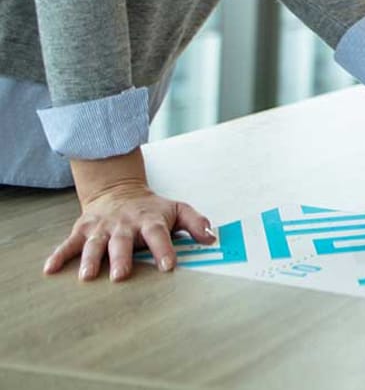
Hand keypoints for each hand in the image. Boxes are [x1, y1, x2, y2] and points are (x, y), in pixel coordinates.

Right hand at [45, 153, 215, 281]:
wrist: (119, 191)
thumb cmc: (151, 208)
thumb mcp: (176, 210)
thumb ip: (194, 223)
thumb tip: (212, 238)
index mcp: (149, 219)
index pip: (159, 234)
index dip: (164, 249)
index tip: (169, 266)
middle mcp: (124, 224)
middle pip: (123, 241)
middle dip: (122, 257)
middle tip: (121, 275)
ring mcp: (102, 227)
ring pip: (95, 243)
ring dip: (90, 259)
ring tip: (87, 276)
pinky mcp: (82, 230)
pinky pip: (69, 243)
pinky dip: (59, 255)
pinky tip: (49, 269)